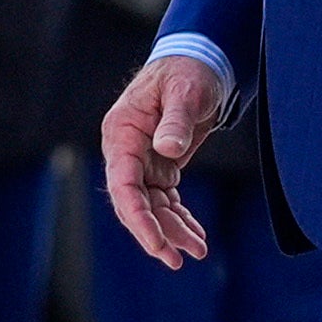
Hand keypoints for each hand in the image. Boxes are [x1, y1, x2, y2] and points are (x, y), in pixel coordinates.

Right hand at [99, 51, 222, 269]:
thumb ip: (175, 120)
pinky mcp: (160, 165)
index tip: (155, 243)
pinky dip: (180, 219)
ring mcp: (142, 160)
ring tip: (198, 252)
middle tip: (178, 260)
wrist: (199, 61)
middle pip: (135, 202)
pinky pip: (166, 200)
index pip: (123, 184)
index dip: (136, 217)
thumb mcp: (184, 91)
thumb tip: (168, 150)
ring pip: (152, 206)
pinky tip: (196, 236)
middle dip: (155, 233)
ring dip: (172, 231)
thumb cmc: (188, 71)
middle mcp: (126, 151)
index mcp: (122, 133)